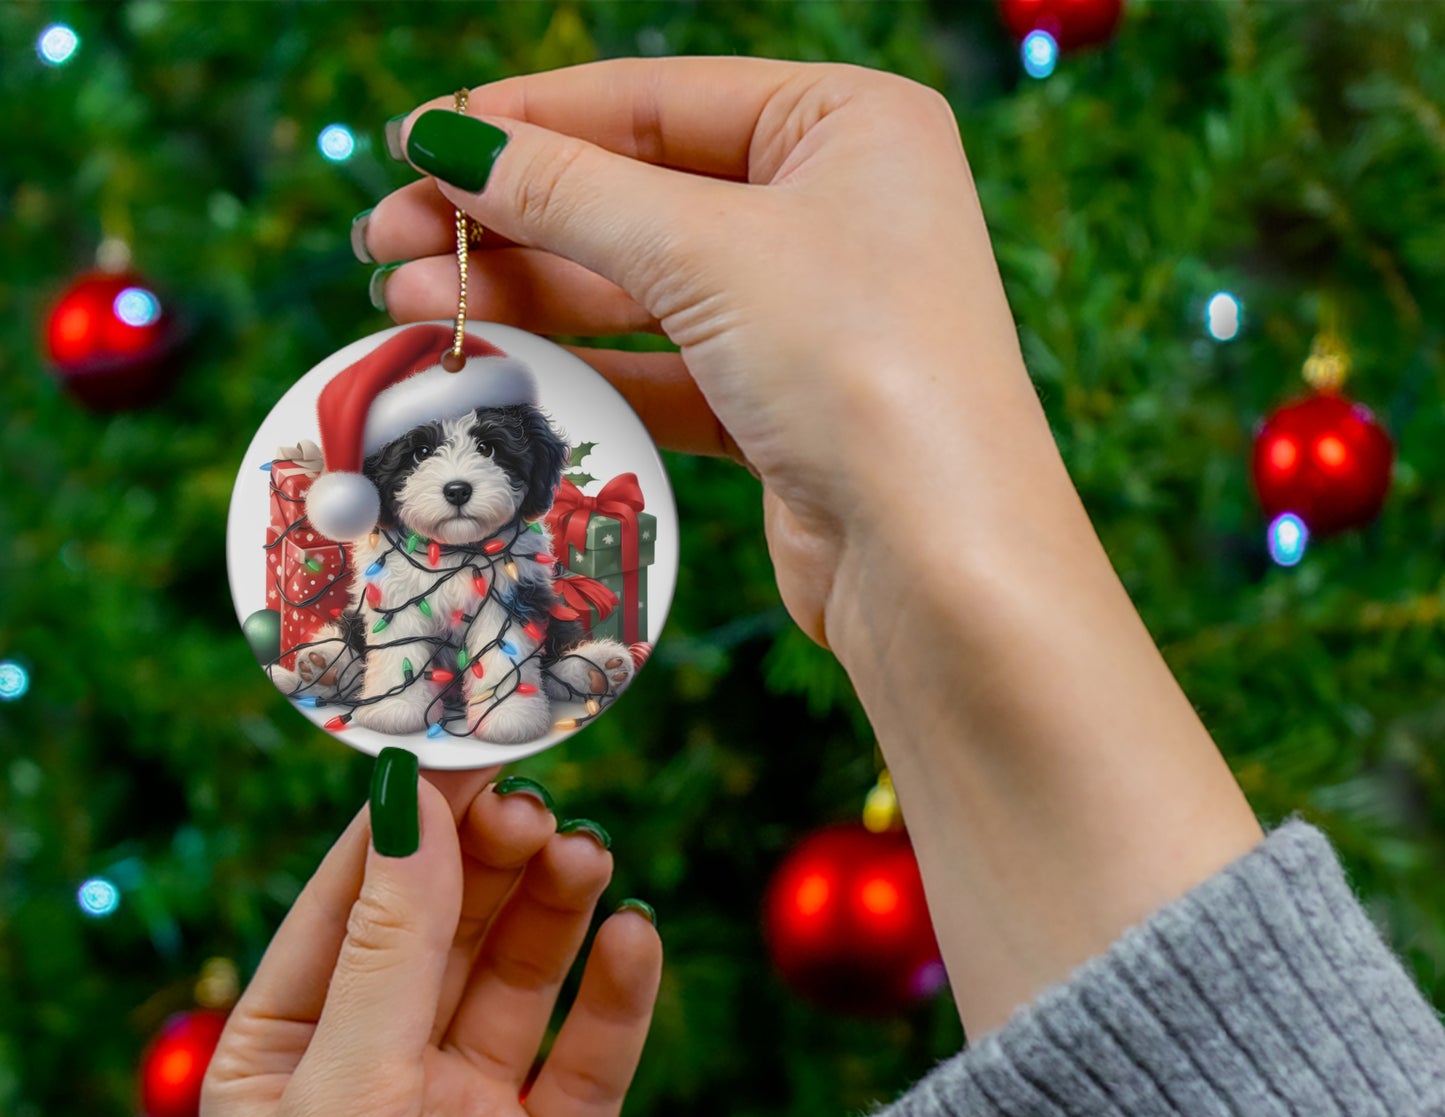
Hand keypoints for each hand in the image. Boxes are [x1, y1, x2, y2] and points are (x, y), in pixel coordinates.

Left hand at [201, 762, 661, 1116]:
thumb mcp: (346, 1095)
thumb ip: (392, 946)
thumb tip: (412, 800)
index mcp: (289, 1052)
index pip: (353, 900)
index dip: (410, 820)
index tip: (468, 742)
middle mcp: (380, 1072)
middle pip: (447, 926)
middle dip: (490, 861)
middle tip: (540, 804)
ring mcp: (469, 1113)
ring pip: (522, 977)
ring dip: (555, 911)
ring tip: (588, 858)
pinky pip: (591, 1055)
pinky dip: (617, 995)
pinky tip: (635, 941)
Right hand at [362, 56, 1049, 650]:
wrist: (938, 561)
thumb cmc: (858, 367)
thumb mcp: (707, 251)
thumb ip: (571, 193)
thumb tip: (449, 141)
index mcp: (847, 125)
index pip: (655, 100)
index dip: (527, 120)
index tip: (415, 142)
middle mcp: (834, 209)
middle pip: (637, 194)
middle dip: (509, 218)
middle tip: (386, 240)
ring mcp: (808, 314)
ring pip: (640, 288)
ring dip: (527, 294)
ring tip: (406, 303)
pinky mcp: (782, 407)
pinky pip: (662, 369)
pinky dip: (582, 367)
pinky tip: (492, 363)